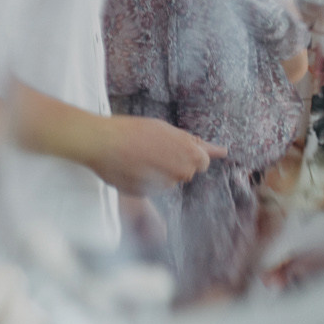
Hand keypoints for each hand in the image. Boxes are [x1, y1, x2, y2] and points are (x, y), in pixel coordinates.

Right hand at [77, 112, 221, 193]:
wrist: (100, 142)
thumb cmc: (132, 131)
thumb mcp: (165, 129)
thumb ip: (192, 143)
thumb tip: (223, 152)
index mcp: (190, 154)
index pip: (202, 161)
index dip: (186, 154)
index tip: (171, 148)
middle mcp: (181, 172)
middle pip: (185, 172)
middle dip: (172, 164)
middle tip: (150, 149)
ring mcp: (163, 185)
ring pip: (166, 181)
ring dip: (156, 172)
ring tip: (135, 157)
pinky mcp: (146, 194)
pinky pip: (149, 188)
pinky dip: (142, 180)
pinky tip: (128, 167)